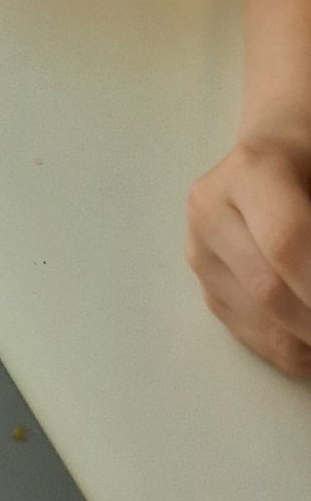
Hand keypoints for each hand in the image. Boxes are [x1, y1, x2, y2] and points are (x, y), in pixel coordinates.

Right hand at [186, 133, 310, 375]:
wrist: (276, 149)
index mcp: (250, 171)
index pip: (287, 242)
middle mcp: (211, 210)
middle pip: (269, 290)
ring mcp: (201, 251)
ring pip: (262, 323)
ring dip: (307, 340)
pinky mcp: (205, 284)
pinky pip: (252, 336)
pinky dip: (295, 351)